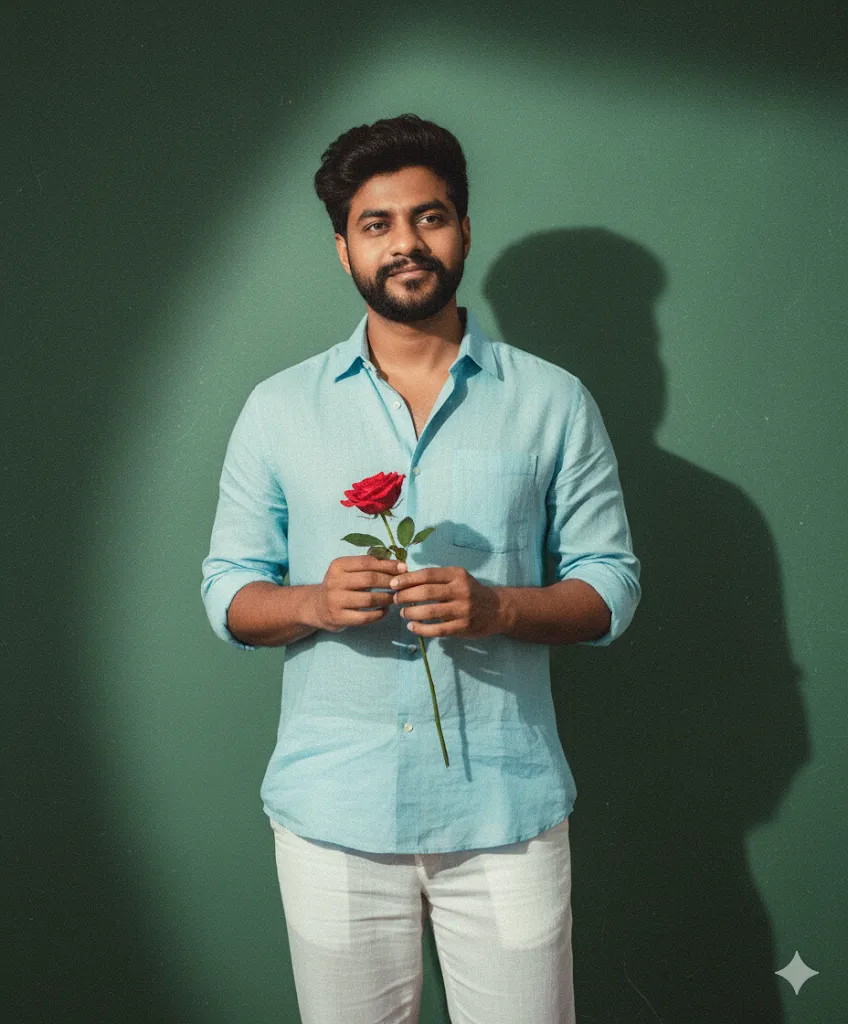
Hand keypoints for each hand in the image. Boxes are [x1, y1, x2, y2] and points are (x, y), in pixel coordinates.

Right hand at [313, 555, 406, 632]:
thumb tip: (400, 566)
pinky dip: (379, 614)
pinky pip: (365, 617)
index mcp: (338, 565)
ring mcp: (335, 600)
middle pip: (369, 579)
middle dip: (390, 581)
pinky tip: (385, 610)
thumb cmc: (340, 585)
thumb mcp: (348, 571)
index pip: (367, 562)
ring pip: (369, 599)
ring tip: (395, 598)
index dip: (388, 565)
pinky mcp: (338, 617)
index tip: (404, 568)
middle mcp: (334, 581)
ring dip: (386, 598)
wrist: (317, 606)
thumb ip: (369, 566)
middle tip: (402, 585)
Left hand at [390, 565, 506, 638]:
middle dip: (406, 596)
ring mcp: (463, 610)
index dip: (407, 579)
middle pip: (427, 592)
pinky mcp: (463, 627)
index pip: (427, 574)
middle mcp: (461, 590)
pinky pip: (438, 630)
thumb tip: (405, 579)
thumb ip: (436, 578)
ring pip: (430, 612)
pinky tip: (412, 628)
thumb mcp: (457, 578)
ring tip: (403, 614)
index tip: (393, 584)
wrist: (497, 609)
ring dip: (411, 613)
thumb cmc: (470, 591)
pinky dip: (422, 629)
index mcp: (457, 575)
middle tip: (395, 600)